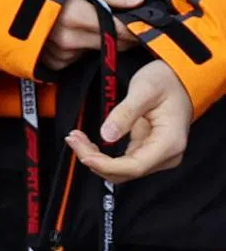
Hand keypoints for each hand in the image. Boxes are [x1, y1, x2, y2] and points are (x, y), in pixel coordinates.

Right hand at [39, 0, 142, 70]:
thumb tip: (138, 1)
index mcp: (74, 16)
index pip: (119, 30)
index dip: (136, 28)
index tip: (144, 24)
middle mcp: (66, 39)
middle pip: (111, 44)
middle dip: (121, 35)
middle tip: (119, 21)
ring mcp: (57, 52)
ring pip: (95, 52)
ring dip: (99, 42)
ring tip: (87, 23)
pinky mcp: (51, 61)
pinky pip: (76, 60)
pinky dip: (79, 49)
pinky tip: (72, 34)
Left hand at [66, 60, 192, 182]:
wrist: (178, 79)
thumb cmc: (165, 81)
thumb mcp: (143, 90)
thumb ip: (125, 113)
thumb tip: (106, 136)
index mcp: (169, 143)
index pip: (135, 166)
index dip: (108, 165)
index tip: (84, 156)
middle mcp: (166, 155)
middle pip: (127, 171)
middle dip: (96, 160)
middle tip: (72, 139)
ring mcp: (157, 154)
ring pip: (123, 169)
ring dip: (97, 158)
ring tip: (75, 138)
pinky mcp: (147, 149)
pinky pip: (123, 160)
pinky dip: (103, 154)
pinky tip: (87, 142)